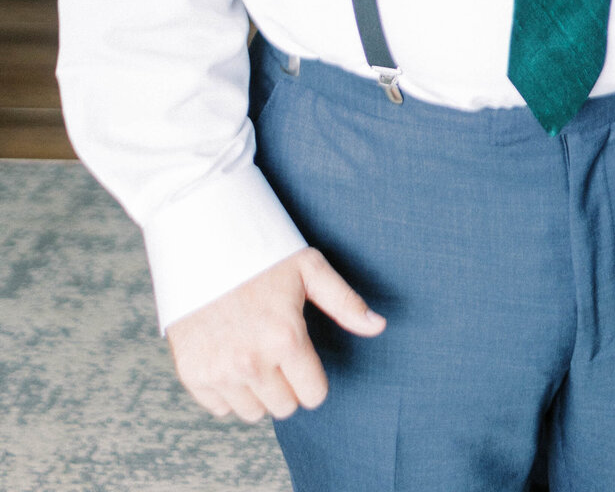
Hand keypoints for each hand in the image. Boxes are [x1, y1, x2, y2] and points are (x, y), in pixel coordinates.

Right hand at [166, 247, 385, 422]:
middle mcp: (252, 361)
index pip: (314, 395)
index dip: (313, 377)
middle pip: (285, 408)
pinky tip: (229, 356)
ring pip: (253, 412)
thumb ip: (345, 302)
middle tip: (278, 352)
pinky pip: (220, 408)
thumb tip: (378, 326)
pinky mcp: (193, 375)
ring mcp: (220, 371)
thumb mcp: (308, 268)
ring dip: (258, 390)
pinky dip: (227, 390)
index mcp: (286, 338)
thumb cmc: (260, 255)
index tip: (304, 357)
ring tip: (253, 352)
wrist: (201, 244)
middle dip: (287, 384)